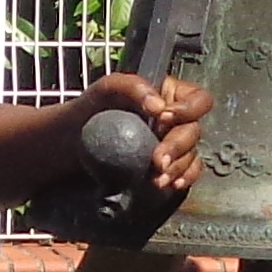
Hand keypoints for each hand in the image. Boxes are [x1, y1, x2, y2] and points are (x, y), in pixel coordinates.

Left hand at [88, 69, 210, 195]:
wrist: (73, 142)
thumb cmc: (92, 108)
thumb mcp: (108, 88)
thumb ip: (133, 87)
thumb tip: (159, 105)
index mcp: (171, 95)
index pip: (198, 99)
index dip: (189, 109)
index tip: (164, 118)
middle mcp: (177, 120)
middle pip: (194, 131)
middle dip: (177, 146)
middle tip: (157, 159)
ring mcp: (174, 144)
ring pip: (192, 155)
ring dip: (177, 168)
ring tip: (157, 178)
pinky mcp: (168, 166)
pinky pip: (187, 172)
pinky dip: (183, 178)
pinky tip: (170, 184)